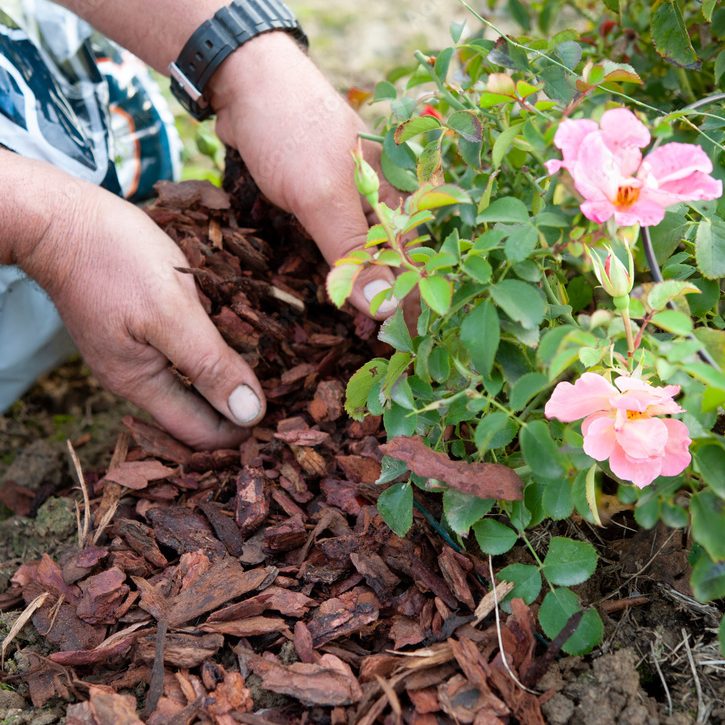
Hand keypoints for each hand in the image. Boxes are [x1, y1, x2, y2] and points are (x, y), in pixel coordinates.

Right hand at [21, 175, 264, 448]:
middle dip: (236, 407)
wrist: (63, 219)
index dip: (240, 431)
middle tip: (283, 389)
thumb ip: (209, 364)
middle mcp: (136, 377)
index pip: (200, 432)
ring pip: (190, 382)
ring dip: (224, 378)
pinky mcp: (137, 329)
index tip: (280, 415)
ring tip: (267, 363)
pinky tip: (233, 337)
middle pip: (196, 411)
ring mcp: (134, 352)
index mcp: (142, 383)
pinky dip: (209, 353)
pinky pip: (180, 354)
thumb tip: (249, 414)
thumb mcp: (172, 312)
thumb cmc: (116, 260)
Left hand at [211, 33, 400, 317]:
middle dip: (386, 302)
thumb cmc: (291, 132)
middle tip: (378, 347)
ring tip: (358, 330)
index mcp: (395, 195)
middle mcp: (379, 200)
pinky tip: (331, 292)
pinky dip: (333, 269)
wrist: (243, 84)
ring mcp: (349, 200)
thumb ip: (354, 252)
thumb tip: (386, 308)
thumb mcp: (323, 196)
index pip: (415, 259)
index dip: (414, 301)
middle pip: (391, 261)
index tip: (411, 344)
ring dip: (359, 290)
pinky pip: (333, 243)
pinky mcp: (320, 202)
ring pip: (362, 255)